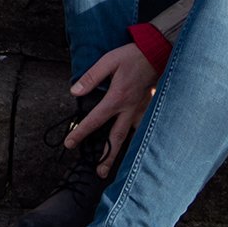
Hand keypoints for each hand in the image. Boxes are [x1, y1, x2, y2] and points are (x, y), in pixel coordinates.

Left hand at [71, 43, 159, 177]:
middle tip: (99, 173)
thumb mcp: (108, 61)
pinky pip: (142, 130)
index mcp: (117, 99)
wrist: (158, 53)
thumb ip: (90, 78)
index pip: (95, 120)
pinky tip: (133, 149)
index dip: (81, 133)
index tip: (70, 144)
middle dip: (107, 157)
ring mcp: (141, 112)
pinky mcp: (149, 110)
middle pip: (116, 139)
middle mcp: (130, 110)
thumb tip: (74, 91)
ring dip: (122, 153)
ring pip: (131, 137)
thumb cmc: (131, 57)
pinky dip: (137, 142)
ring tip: (115, 167)